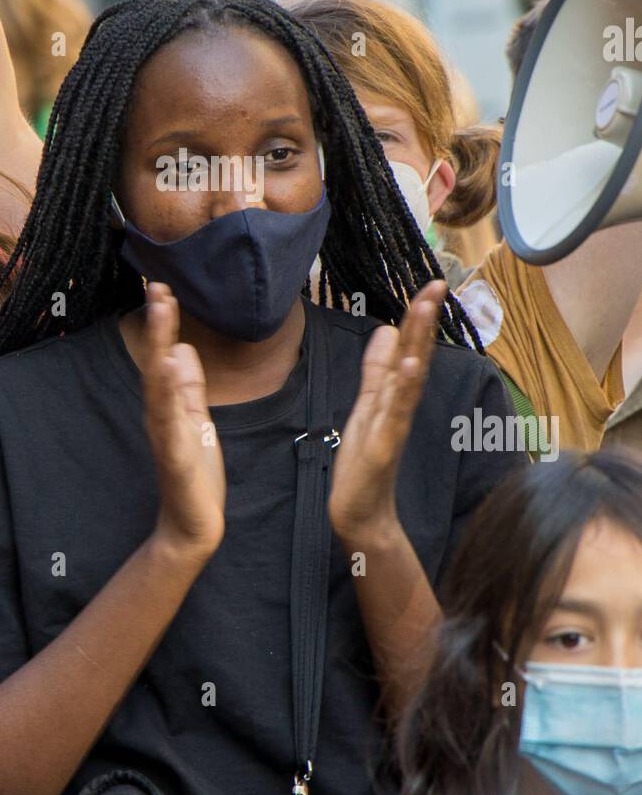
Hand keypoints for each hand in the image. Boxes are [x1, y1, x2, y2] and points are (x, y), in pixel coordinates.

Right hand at [142, 283, 225, 559]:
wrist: (194, 523)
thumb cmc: (195, 473)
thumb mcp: (196, 420)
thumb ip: (188, 387)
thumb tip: (180, 349)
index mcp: (167, 403)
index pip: (163, 355)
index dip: (163, 322)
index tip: (163, 286)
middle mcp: (160, 413)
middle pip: (156, 360)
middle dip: (158, 323)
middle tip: (158, 285)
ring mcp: (165, 432)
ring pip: (158, 383)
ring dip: (159, 346)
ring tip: (162, 312)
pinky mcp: (174, 454)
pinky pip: (169, 419)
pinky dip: (167, 392)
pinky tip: (167, 367)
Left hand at [328, 280, 445, 543]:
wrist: (360, 510)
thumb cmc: (365, 459)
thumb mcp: (368, 403)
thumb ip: (378, 370)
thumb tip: (387, 331)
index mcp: (395, 393)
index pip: (412, 347)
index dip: (418, 316)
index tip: (430, 284)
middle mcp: (401, 404)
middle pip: (416, 354)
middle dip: (423, 319)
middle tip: (434, 284)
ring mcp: (395, 423)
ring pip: (410, 377)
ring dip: (419, 343)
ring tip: (424, 310)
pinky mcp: (385, 444)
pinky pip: (397, 411)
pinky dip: (405, 388)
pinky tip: (411, 366)